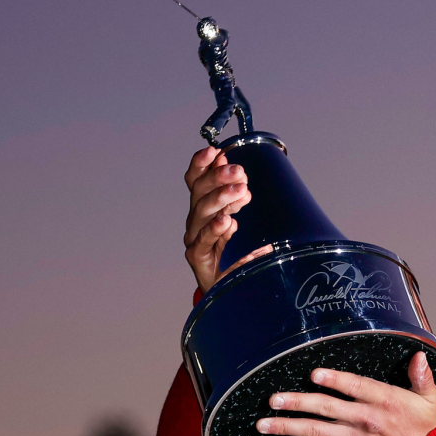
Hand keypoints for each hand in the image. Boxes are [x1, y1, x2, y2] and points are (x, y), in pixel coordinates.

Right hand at [184, 146, 251, 291]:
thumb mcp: (234, 215)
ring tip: (241, 191)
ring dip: (221, 198)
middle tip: (239, 171)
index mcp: (202, 205)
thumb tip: (236, 171)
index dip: (201, 164)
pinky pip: (203, 241)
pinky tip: (226, 221)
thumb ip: (233, 195)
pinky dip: (215, 230)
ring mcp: (194, 237)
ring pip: (202, 213)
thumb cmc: (230, 248)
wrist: (226, 285)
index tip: (214, 150)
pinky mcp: (198, 256)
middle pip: (199, 193)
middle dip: (218, 178)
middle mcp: (195, 218)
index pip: (195, 180)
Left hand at [256, 352, 435, 435]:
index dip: (334, 380)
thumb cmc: (425, 429)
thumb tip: (418, 355)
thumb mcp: (429, 399)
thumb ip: (421, 376)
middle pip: (326, 408)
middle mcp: (365, 420)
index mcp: (384, 401)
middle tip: (273, 399)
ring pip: (316, 432)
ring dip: (287, 427)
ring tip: (264, 424)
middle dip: (296, 403)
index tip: (313, 374)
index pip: (355, 387)